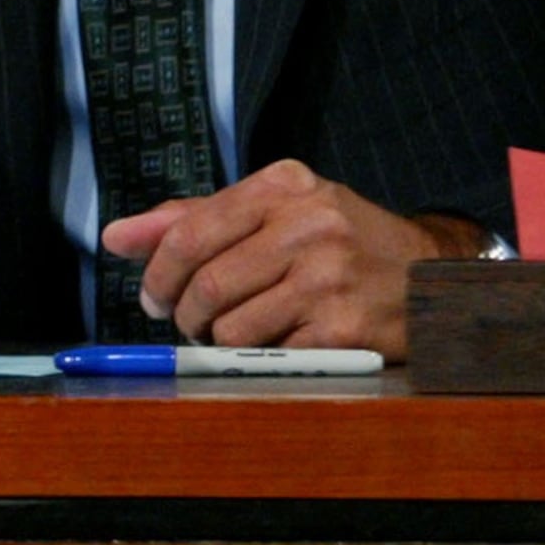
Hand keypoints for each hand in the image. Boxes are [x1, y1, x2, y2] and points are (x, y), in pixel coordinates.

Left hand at [101, 158, 482, 359]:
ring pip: (230, 328)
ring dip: (221, 343)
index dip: (158, 273)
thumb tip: (115, 237)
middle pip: (206, 285)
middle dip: (186, 316)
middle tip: (192, 325)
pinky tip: (281, 343)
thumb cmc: (337, 244)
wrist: (428, 276)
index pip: (190, 231)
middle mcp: (310, 224)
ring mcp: (329, 277)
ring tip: (240, 333)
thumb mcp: (275, 211)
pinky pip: (269, 355)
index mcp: (285, 186)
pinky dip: (263, 357)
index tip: (154, 298)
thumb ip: (193, 219)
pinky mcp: (344, 328)